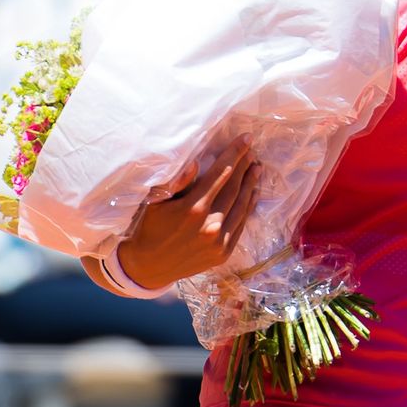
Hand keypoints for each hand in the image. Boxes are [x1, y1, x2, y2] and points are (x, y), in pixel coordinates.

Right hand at [116, 135, 260, 288]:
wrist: (148, 267)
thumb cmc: (150, 227)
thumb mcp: (156, 202)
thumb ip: (177, 182)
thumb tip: (196, 162)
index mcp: (192, 208)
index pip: (220, 174)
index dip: (234, 154)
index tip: (246, 139)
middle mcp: (210, 225)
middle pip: (234, 187)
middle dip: (244, 166)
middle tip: (252, 151)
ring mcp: (219, 241)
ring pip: (241, 205)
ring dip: (251, 184)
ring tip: (257, 168)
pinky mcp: (224, 253)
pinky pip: (241, 224)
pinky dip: (249, 207)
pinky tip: (253, 193)